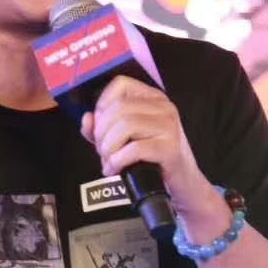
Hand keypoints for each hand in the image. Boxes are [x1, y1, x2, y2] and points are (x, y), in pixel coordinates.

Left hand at [79, 77, 217, 212]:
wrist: (180, 183)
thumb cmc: (149, 158)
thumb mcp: (122, 138)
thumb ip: (101, 127)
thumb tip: (87, 119)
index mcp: (152, 98)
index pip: (120, 84)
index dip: (102, 104)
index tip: (99, 126)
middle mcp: (164, 107)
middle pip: (119, 107)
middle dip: (102, 132)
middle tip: (102, 151)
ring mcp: (169, 127)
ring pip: (125, 125)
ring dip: (108, 147)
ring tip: (108, 160)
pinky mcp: (170, 148)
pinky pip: (134, 149)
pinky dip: (117, 160)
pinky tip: (115, 169)